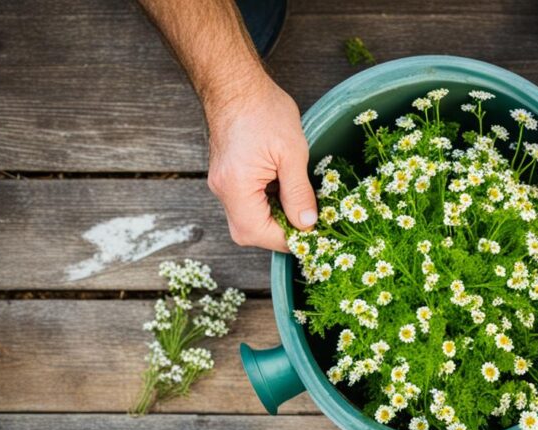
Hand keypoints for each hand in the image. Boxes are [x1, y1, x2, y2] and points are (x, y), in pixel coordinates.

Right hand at [205, 74, 316, 251]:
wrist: (235, 84)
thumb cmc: (263, 111)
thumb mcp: (292, 153)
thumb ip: (299, 193)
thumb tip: (308, 223)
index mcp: (236, 187)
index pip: (260, 232)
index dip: (289, 239)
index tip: (315, 233)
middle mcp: (223, 190)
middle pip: (250, 232)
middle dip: (281, 232)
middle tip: (310, 221)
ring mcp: (223, 184)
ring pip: (250, 219)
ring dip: (277, 218)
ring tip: (302, 203)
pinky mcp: (228, 177)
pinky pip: (248, 203)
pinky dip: (269, 204)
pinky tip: (288, 191)